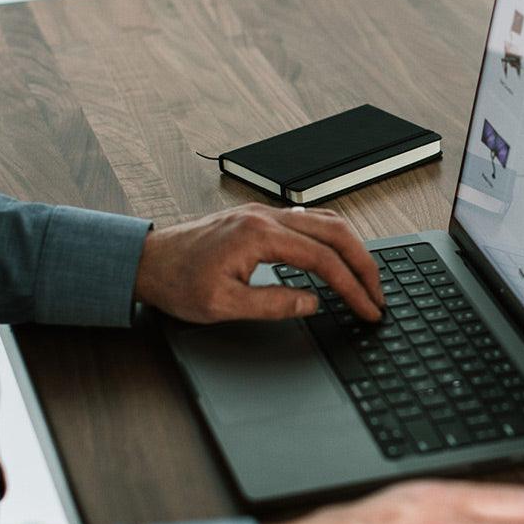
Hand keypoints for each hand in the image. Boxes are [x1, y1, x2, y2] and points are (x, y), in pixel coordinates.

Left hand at [134, 203, 383, 322]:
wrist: (144, 261)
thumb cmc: (176, 282)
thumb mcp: (222, 305)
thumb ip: (273, 303)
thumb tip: (313, 302)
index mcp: (259, 236)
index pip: (323, 260)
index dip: (352, 287)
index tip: (368, 308)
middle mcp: (265, 217)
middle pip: (335, 232)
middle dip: (364, 264)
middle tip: (379, 295)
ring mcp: (263, 214)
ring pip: (326, 220)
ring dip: (352, 248)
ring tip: (367, 277)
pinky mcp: (259, 219)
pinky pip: (309, 220)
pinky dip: (333, 237)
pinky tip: (339, 255)